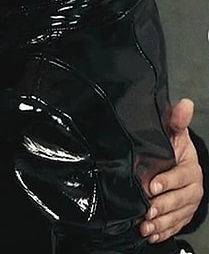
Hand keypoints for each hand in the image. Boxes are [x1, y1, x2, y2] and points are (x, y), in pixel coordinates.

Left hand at [140, 98, 202, 242]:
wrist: (177, 162)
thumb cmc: (173, 146)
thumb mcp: (174, 132)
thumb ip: (177, 121)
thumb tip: (184, 104)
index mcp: (191, 168)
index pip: (182, 176)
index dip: (168, 181)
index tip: (152, 185)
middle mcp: (193, 188)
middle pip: (179, 200)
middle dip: (162, 206)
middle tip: (147, 210)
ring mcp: (187, 204)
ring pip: (177, 216)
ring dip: (161, 223)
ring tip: (146, 226)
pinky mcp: (181, 215)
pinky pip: (175, 226)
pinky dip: (163, 232)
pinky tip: (151, 235)